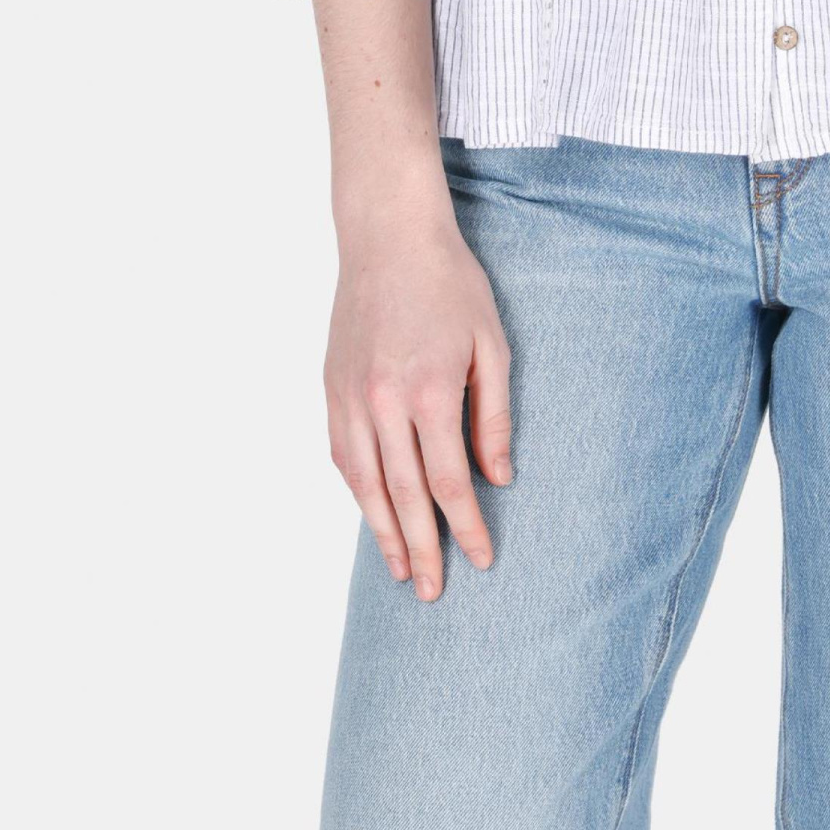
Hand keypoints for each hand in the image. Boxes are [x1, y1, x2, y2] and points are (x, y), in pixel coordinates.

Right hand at [323, 178, 512, 603]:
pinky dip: (357, 490)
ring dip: (382, 532)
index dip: (465, 527)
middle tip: (433, 592)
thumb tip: (497, 476)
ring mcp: (351, 397)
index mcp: (430, 391)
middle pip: (402, 495)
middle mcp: (384, 402)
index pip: (448, 482)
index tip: (480, 559)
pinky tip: (371, 512)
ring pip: (365, 483)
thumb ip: (494, 415)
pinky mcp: (331, 387)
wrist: (389, 237)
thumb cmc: (450, 284)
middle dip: (421, 548)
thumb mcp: (491, 345)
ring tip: (399, 569)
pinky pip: (342, 454)